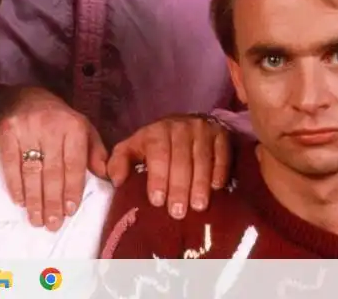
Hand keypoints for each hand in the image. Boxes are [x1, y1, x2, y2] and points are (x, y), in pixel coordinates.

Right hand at [0, 86, 107, 230]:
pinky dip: (15, 185)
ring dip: (34, 199)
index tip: (70, 211)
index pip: (73, 164)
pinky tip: (19, 201)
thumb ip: (95, 152)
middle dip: (52, 201)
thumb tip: (107, 177)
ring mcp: (27, 129)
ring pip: (31, 171)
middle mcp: (51, 127)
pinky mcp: (7, 131)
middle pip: (52, 171)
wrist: (23, 96)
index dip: (72, 190)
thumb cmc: (57, 118)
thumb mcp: (82, 128)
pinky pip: (10, 164)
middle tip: (52, 225)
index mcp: (73, 127)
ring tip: (36, 220)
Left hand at [107, 114, 230, 219]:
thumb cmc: (156, 145)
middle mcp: (180, 127)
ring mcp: (203, 129)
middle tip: (178, 211)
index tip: (157, 200)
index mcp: (156, 131)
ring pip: (202, 158)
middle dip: (179, 186)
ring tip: (198, 206)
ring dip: (200, 183)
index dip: (157, 177)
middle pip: (181, 158)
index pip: (157, 152)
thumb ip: (119, 162)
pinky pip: (222, 153)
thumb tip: (116, 181)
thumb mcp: (134, 148)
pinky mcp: (221, 134)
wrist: (186, 125)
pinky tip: (216, 188)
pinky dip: (220, 171)